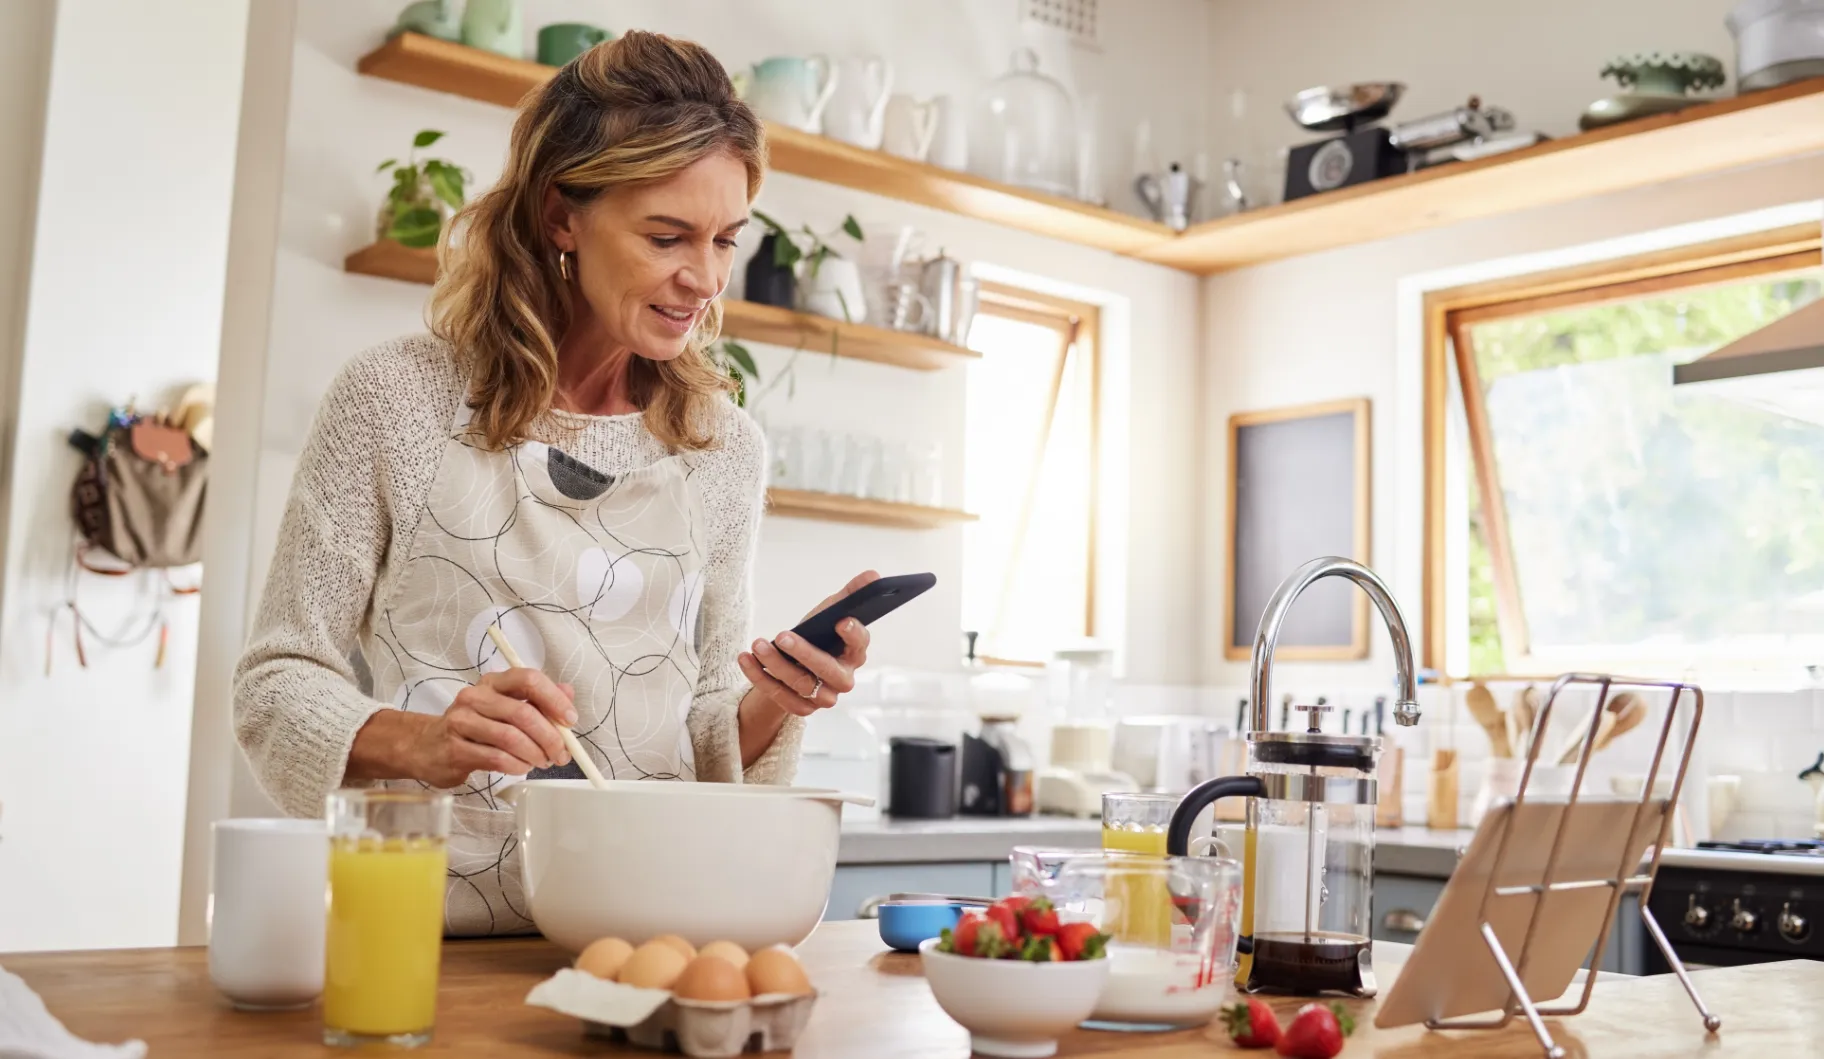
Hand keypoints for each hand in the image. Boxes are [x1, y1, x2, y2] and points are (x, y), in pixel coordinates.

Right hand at [405, 669, 576, 786]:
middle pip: (523, 713)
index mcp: (493, 682)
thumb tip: (568, 693)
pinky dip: (517, 765)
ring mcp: (462, 722)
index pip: (528, 678)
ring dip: (535, 754)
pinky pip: (496, 758)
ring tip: (542, 761)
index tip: (570, 720)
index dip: (554, 699)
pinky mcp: (455, 748)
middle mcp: (475, 697)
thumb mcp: (503, 707)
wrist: (425, 746)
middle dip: (550, 737)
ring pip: (511, 737)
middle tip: (561, 753)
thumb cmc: (473, 726)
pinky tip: (521, 767)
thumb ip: (536, 700)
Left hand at [738, 570, 876, 718]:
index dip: (853, 634)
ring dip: (775, 663)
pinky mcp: (803, 708)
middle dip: (804, 652)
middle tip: (782, 635)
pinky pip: (779, 696)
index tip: (841, 620)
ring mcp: (824, 697)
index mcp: (855, 653)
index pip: (860, 644)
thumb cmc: (818, 635)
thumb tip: (872, 575)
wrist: (795, 664)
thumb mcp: (831, 612)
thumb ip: (851, 594)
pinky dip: (759, 677)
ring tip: (757, 644)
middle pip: (827, 670)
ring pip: (800, 683)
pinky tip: (746, 658)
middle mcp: (843, 679)